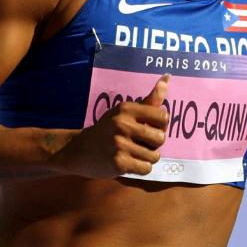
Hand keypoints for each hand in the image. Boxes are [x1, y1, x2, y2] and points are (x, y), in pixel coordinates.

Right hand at [51, 75, 169, 177]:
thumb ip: (149, 100)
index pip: (162, 117)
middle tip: (141, 143)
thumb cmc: (107, 130)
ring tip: (134, 154)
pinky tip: (131, 163)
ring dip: (147, 158)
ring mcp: (120, 144)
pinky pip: (146, 168)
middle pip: (160, 138)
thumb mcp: (124, 112)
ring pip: (154, 156)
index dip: (160, 126)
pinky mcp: (119, 163)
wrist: (79, 150)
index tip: (149, 128)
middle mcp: (123, 124)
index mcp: (127, 109)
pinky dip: (141, 168)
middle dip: (154, 144)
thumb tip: (168, 77)